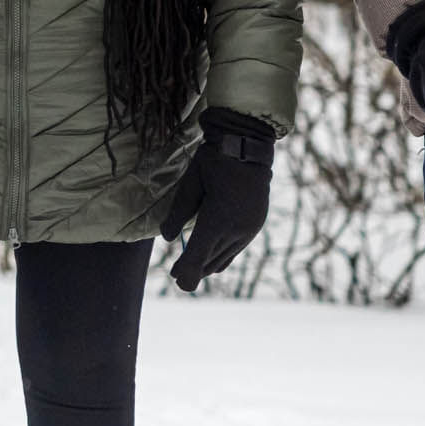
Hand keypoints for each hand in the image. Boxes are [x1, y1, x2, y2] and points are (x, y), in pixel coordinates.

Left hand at [159, 110, 276, 290]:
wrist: (249, 145)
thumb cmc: (215, 160)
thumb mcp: (190, 182)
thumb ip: (178, 212)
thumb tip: (168, 238)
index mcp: (218, 218)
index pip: (199, 255)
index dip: (186, 271)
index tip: (177, 281)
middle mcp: (236, 229)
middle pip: (211, 259)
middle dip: (193, 269)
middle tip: (177, 277)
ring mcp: (249, 228)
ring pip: (225, 256)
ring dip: (208, 264)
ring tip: (192, 269)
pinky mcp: (256, 225)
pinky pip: (236, 248)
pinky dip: (222, 255)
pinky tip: (214, 259)